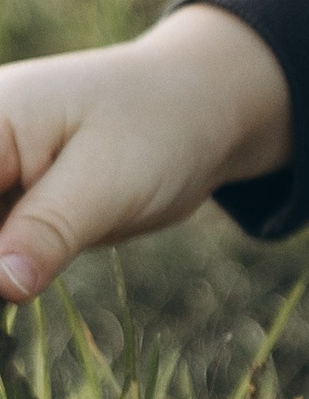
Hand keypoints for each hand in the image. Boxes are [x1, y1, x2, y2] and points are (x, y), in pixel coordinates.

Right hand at [0, 8, 292, 304]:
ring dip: (3, 270)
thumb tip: (1, 286)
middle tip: (31, 277)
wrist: (200, 112)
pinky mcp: (8, 208)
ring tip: (54, 263)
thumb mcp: (107, 180)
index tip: (9, 275)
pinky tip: (24, 286)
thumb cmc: (159, 127)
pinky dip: (5, 274)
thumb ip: (48, 231)